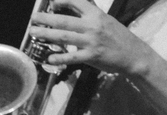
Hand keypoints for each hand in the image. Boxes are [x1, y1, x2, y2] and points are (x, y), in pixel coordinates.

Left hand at [30, 0, 153, 76]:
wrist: (133, 55)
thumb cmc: (119, 36)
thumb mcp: (106, 19)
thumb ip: (91, 12)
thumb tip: (78, 4)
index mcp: (95, 14)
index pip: (75, 2)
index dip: (60, 1)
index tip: (50, 4)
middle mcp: (92, 26)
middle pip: (64, 20)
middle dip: (46, 19)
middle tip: (33, 19)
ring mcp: (91, 42)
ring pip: (64, 37)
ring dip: (46, 34)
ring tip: (34, 33)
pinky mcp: (91, 57)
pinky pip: (72, 57)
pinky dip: (59, 57)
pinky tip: (49, 58)